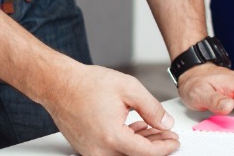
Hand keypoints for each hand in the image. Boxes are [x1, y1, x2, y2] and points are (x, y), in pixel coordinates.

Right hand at [41, 63, 178, 155]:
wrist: (59, 84)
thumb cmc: (88, 84)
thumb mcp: (130, 89)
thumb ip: (152, 109)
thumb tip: (166, 123)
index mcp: (111, 137)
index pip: (145, 152)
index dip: (164, 147)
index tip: (174, 141)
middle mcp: (98, 150)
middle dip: (155, 146)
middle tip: (168, 135)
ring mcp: (90, 151)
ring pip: (124, 155)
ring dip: (141, 144)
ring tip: (154, 128)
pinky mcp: (86, 148)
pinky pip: (111, 151)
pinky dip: (127, 143)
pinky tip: (136, 128)